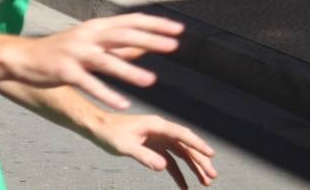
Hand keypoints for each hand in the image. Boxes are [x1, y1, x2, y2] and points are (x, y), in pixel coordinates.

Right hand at [7, 14, 183, 109]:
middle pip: (121, 36)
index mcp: (94, 28)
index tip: (178, 29)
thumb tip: (144, 48)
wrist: (23, 57)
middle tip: (173, 46)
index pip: (129, 21)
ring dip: (128, 71)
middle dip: (149, 40)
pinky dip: (106, 93)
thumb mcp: (88, 44)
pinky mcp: (64, 71)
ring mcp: (75, 53)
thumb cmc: (59, 51)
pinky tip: (122, 104)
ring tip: (150, 81)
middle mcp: (86, 36)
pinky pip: (89, 84)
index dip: (154, 24)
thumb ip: (116, 47)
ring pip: (106, 61)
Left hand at [90, 112, 216, 187]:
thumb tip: (163, 167)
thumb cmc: (108, 133)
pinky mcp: (153, 147)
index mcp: (156, 125)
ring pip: (181, 154)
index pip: (181, 134)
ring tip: (205, 183)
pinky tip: (185, 187)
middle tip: (212, 177)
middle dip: (200, 161)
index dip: (197, 144)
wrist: (96, 128)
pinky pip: (170, 161)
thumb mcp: (124, 146)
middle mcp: (160, 130)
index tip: (211, 154)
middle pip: (185, 146)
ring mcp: (157, 139)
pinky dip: (178, 173)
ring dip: (193, 168)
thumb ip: (144, 156)